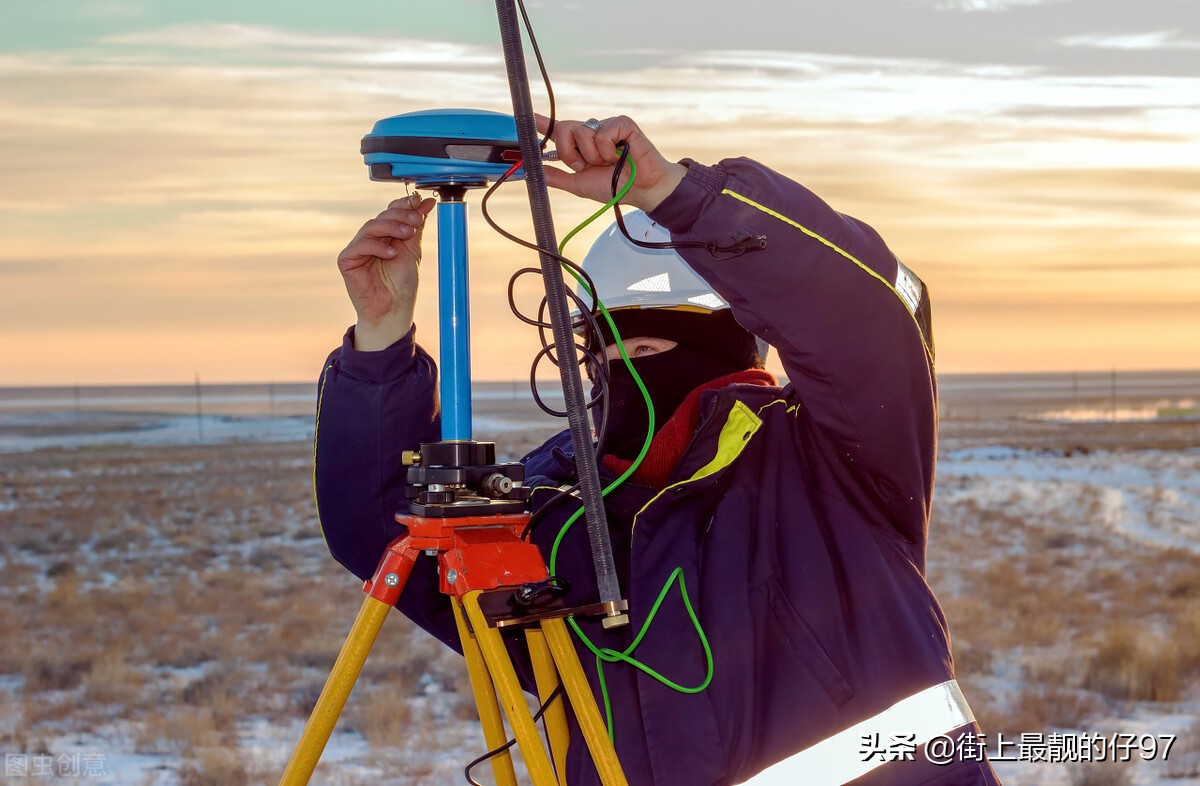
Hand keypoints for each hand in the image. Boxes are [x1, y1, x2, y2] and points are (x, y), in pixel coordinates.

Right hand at [337, 194, 435, 350]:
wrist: (394, 311)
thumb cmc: (402, 285)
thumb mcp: (413, 250)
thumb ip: (417, 226)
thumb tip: (426, 201)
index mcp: (385, 235)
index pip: (390, 211)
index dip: (403, 204)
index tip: (418, 201)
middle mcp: (370, 239)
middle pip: (382, 216)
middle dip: (401, 215)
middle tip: (417, 219)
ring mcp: (357, 248)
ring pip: (371, 227)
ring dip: (392, 226)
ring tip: (408, 234)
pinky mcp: (347, 260)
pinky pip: (360, 245)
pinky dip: (378, 246)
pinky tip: (392, 253)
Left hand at [536, 114, 685, 212]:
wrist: (641, 190)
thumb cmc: (614, 186)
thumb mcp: (579, 184)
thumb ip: (557, 177)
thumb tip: (533, 172)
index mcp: (580, 146)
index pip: (557, 131)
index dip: (542, 123)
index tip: (527, 117)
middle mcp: (591, 132)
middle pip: (564, 130)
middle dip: (571, 154)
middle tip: (588, 166)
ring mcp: (606, 126)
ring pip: (583, 132)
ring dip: (594, 156)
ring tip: (610, 161)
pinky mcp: (622, 123)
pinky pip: (603, 133)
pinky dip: (609, 150)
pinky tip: (621, 154)